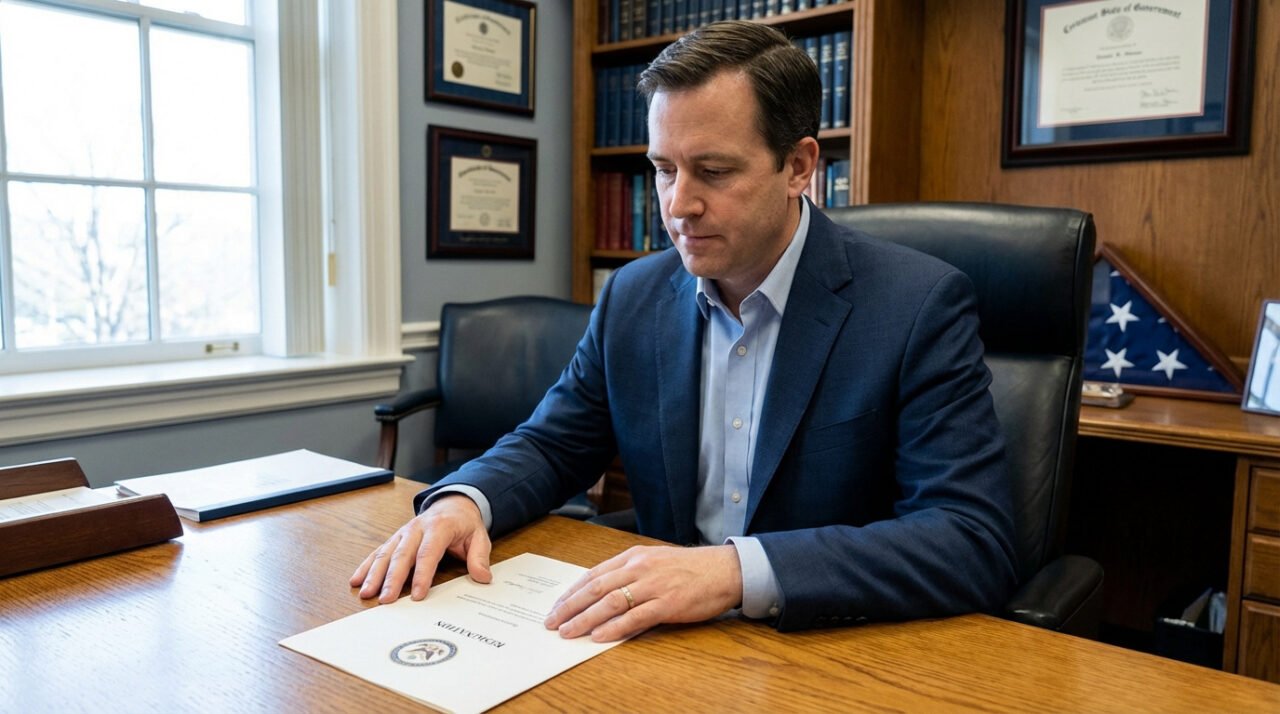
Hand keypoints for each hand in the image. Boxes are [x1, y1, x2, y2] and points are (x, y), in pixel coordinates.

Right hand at [349, 494, 491, 603]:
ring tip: (366, 593)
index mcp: (439, 527)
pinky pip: (378, 552)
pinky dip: (366, 566)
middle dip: (392, 579)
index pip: (428, 553)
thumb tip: (483, 577)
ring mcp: (403, 533)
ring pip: (386, 554)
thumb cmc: (464, 524)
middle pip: (402, 555)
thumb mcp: (480, 536)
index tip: (417, 595)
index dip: (422, 575)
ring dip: (374, 574)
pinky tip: (356, 580)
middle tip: (385, 600)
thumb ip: (480, 557)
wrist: (453, 503)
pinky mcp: (395, 538)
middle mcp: (417, 528)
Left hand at [544, 544, 742, 641]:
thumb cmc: (691, 567)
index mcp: (634, 556)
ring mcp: (653, 585)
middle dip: (570, 607)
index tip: (557, 606)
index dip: (572, 591)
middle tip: (552, 622)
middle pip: (596, 588)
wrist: (725, 569)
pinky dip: (613, 627)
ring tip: (568, 632)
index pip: (594, 574)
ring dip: (585, 619)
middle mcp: (639, 568)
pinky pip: (634, 617)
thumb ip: (630, 573)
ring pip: (609, 602)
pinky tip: (598, 636)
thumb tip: (604, 593)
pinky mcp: (667, 604)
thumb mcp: (655, 561)